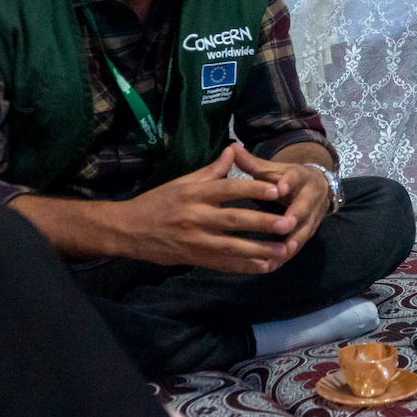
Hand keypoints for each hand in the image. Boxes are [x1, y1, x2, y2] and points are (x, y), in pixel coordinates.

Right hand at [110, 145, 301, 273]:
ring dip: (259, 250)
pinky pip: (222, 263)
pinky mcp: (193, 258)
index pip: (228, 189)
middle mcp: (196, 216)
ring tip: (282, 250)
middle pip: (234, 219)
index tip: (277, 189)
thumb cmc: (157, 201)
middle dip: (262, 223)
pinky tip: (263, 267)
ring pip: (231, 246)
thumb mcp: (182, 181)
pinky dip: (243, 266)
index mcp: (195, 193)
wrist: (128, 229)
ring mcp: (195, 240)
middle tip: (288, 223)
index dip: (253, 188)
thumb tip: (234, 149)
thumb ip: (212, 170)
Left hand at [228, 143, 330, 266]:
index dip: (289, 182)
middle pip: (306, 206)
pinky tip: (273, 265)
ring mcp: (314, 214)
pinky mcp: (311, 230)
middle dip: (296, 216)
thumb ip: (252, 163)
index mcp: (299, 176)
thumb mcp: (272, 168)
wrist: (317, 185)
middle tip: (285, 226)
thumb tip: (232, 148)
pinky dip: (288, 255)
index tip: (280, 188)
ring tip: (282, 252)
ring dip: (295, 241)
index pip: (295, 177)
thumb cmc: (285, 177)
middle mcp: (311, 195)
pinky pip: (300, 244)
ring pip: (306, 228)